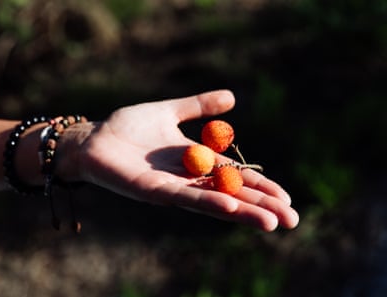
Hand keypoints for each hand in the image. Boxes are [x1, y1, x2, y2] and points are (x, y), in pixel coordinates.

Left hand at [76, 90, 298, 230]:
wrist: (94, 138)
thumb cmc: (128, 127)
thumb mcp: (170, 110)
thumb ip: (199, 105)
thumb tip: (233, 97)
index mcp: (197, 162)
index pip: (236, 177)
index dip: (261, 186)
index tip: (287, 196)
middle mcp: (190, 179)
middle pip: (232, 195)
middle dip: (261, 206)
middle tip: (292, 220)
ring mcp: (173, 187)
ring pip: (214, 202)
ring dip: (243, 212)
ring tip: (272, 222)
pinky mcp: (154, 191)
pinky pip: (186, 197)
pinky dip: (209, 203)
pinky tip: (231, 209)